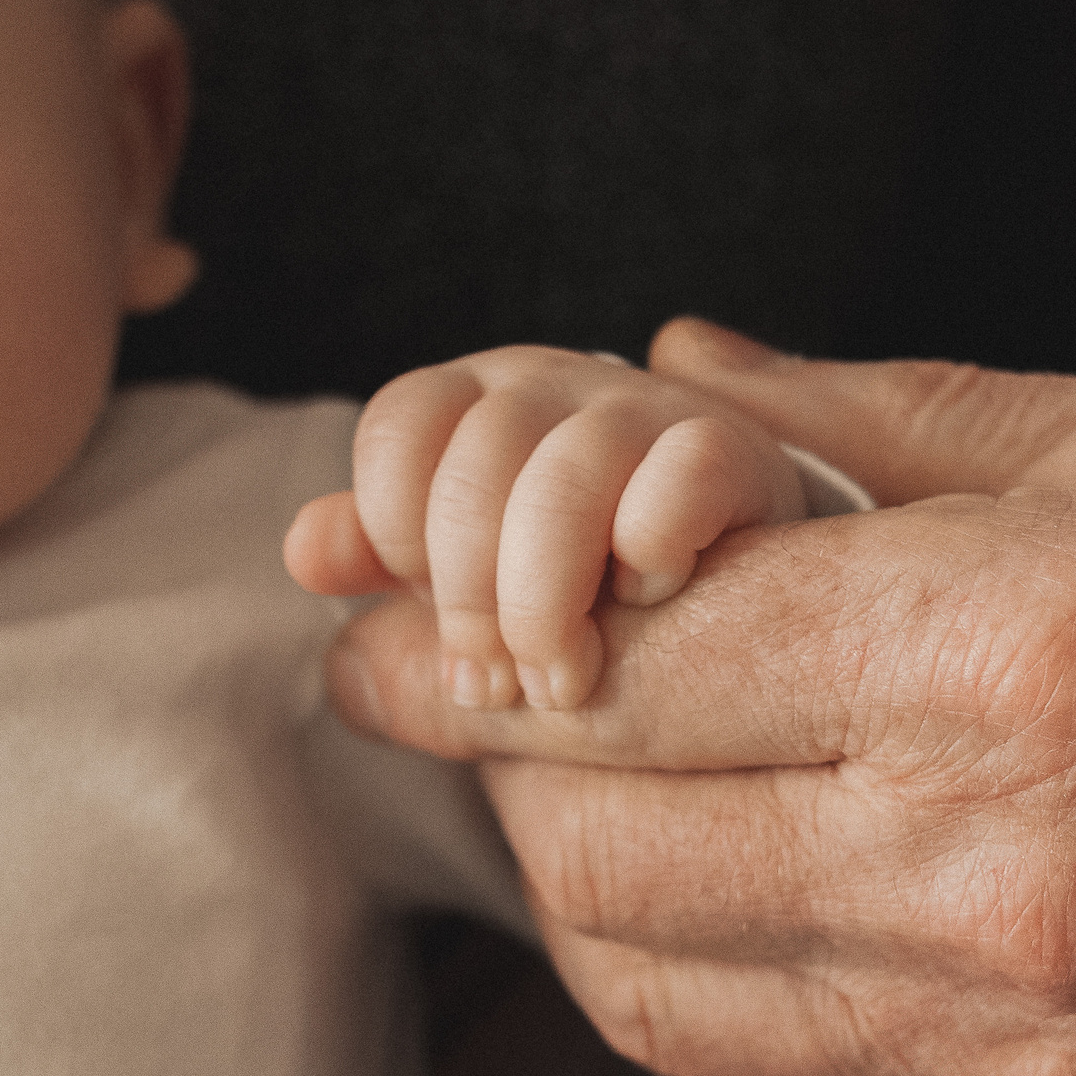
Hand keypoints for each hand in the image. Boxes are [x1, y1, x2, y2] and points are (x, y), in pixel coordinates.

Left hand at [284, 345, 805, 710]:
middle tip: (497, 685)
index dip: (395, 523)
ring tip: (564, 680)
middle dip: (469, 596)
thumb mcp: (480, 577)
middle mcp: (567, 389)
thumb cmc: (605, 592)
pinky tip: (656, 599)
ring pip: (559, 480)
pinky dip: (648, 555)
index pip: (403, 422)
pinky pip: (672, 482)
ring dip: (545, 602)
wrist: (768, 596)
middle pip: (474, 459)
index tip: (425, 603)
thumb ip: (392, 561)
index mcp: (492, 404)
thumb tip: (307, 550)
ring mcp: (657, 417)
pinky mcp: (741, 459)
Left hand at [325, 318, 1075, 1075]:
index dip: (456, 631)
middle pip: (596, 838)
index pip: (626, 653)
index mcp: (1016, 648)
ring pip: (651, 1003)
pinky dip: (710, 1057)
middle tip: (500, 698)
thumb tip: (663, 374)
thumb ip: (880, 415)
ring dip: (584, 897)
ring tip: (612, 807)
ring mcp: (1018, 1050)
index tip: (375, 622)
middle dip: (498, 758)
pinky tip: (757, 958)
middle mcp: (992, 872)